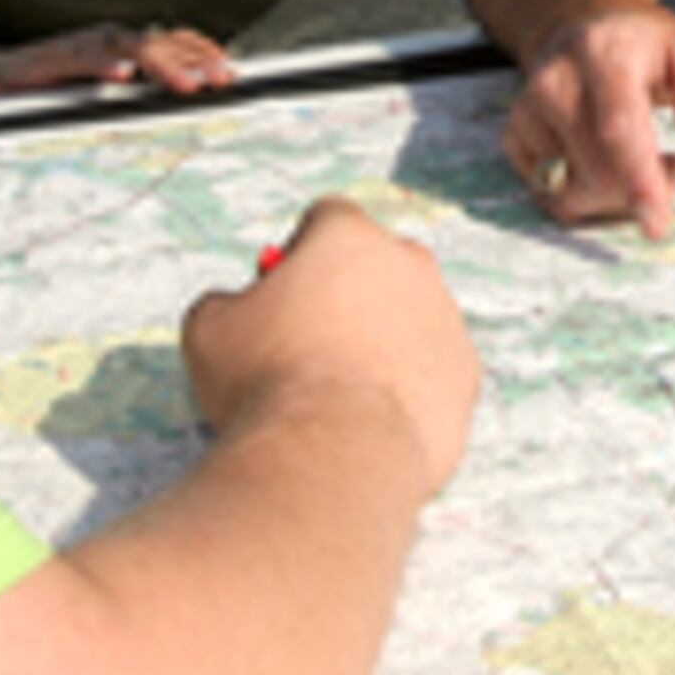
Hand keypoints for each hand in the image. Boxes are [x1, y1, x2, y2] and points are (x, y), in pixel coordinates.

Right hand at [0, 17, 238, 103]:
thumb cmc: (37, 90)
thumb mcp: (93, 95)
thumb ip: (131, 96)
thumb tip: (178, 100)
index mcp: (117, 51)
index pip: (170, 44)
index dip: (202, 52)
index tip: (231, 70)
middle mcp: (100, 43)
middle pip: (156, 43)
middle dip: (194, 60)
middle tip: (221, 79)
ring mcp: (73, 49)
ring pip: (124, 46)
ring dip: (159, 63)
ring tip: (185, 82)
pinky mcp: (43, 62)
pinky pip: (75, 60)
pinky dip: (99, 65)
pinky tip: (119, 78)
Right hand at [185, 198, 478, 495]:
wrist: (334, 455)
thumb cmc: (265, 382)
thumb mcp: (208, 329)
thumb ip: (225, 301)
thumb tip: (235, 306)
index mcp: (349, 236)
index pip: (325, 219)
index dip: (298, 252)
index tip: (280, 292)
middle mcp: (409, 264)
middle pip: (375, 265)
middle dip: (346, 293)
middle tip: (308, 342)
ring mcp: (446, 318)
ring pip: (409, 318)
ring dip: (380, 341)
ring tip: (338, 392)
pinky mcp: (466, 374)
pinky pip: (432, 370)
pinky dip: (407, 387)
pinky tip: (371, 419)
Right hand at [503, 3, 674, 238]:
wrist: (583, 26)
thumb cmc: (645, 47)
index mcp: (605, 54)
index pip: (618, 127)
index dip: (639, 180)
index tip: (656, 222)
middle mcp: (557, 81)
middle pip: (596, 171)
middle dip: (641, 190)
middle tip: (673, 165)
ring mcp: (528, 110)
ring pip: (570, 192)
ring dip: (613, 196)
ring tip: (639, 160)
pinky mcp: (514, 136)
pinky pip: (551, 195)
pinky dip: (584, 195)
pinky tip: (602, 162)